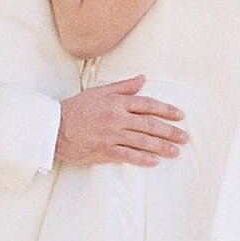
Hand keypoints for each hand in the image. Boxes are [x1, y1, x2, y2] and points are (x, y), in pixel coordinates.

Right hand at [55, 76, 186, 168]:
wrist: (54, 128)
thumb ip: (123, 86)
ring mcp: (111, 135)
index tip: (180, 115)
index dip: (166, 110)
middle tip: (184, 137)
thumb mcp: (99, 92)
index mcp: (117, 102)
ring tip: (175, 151)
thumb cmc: (76, 108)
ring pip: (142, 141)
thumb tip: (142, 79)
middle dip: (170, 131)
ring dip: (161, 147)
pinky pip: (127, 155)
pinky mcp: (104, 151)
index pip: (147, 105)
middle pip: (149, 124)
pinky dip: (142, 159)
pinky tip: (154, 161)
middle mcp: (117, 118)